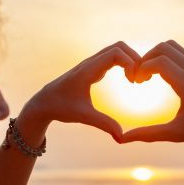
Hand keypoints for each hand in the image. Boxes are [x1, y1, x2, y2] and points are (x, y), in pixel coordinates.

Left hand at [21, 41, 140, 141]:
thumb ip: (104, 124)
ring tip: (135, 79)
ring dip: (130, 60)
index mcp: (88, 70)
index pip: (116, 52)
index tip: (133, 82)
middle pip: (119, 46)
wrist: (44, 103)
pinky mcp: (92, 68)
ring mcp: (91, 64)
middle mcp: (90, 63)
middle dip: (134, 58)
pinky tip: (128, 79)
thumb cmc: (61, 107)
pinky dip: (124, 64)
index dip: (131, 63)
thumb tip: (121, 138)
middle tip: (139, 79)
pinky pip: (112, 58)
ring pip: (116, 50)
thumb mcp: (84, 116)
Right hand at [121, 40, 183, 151]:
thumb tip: (122, 139)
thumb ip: (148, 134)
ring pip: (171, 46)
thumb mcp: (176, 134)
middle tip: (139, 78)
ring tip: (148, 75)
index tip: (136, 82)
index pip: (160, 62)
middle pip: (163, 48)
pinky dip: (164, 57)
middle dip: (145, 59)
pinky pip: (178, 51)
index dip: (142, 68)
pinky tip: (160, 75)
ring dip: (154, 56)